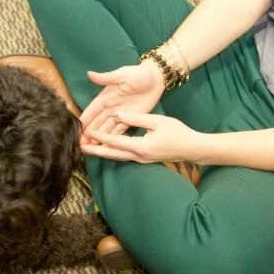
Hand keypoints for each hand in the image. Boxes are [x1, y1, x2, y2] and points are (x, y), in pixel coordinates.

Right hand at [79, 61, 164, 143]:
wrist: (156, 78)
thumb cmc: (139, 74)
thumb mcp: (122, 74)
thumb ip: (106, 78)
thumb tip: (89, 74)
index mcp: (105, 97)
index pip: (91, 111)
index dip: (83, 121)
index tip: (75, 130)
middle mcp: (110, 107)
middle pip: (96, 123)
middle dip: (87, 134)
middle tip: (79, 145)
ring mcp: (120, 114)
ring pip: (106, 129)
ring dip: (98, 138)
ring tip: (89, 149)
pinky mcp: (131, 119)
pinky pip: (120, 131)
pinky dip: (113, 138)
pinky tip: (106, 146)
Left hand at [81, 112, 205, 163]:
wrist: (192, 148)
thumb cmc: (177, 132)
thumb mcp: (157, 121)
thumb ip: (136, 118)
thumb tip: (119, 114)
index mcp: (141, 146)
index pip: (116, 142)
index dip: (101, 137)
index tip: (88, 133)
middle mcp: (139, 156)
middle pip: (113, 154)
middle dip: (96, 151)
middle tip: (81, 148)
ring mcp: (142, 159)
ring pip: (118, 157)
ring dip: (103, 153)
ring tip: (89, 149)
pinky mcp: (144, 159)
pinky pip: (125, 156)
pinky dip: (114, 153)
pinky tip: (107, 149)